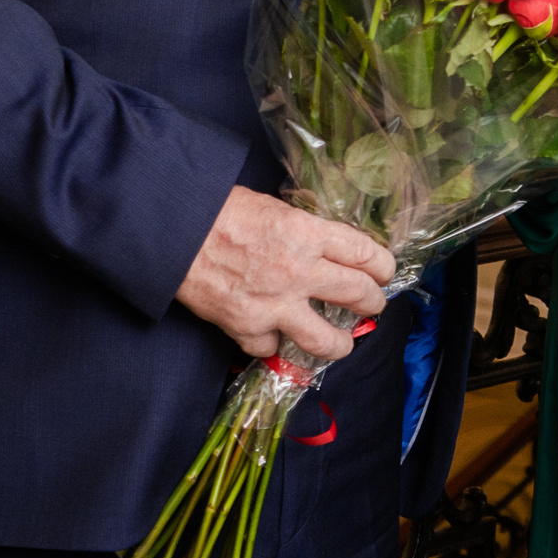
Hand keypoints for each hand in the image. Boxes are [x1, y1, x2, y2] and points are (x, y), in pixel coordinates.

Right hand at [175, 185, 394, 361]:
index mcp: (308, 234)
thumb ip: (305, 231)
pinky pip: (273, 348)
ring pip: (328, 340)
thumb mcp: (275, 208)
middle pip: (358, 295)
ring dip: (342, 343)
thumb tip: (327, 248)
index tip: (384, 272)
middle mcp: (299, 272)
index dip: (382, 266)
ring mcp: (275, 306)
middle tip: (373, 303)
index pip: (365, 254)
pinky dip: (274, 344)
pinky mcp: (247, 329)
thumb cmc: (221, 211)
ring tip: (343, 341)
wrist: (173, 233)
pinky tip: (274, 335)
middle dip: (373, 302)